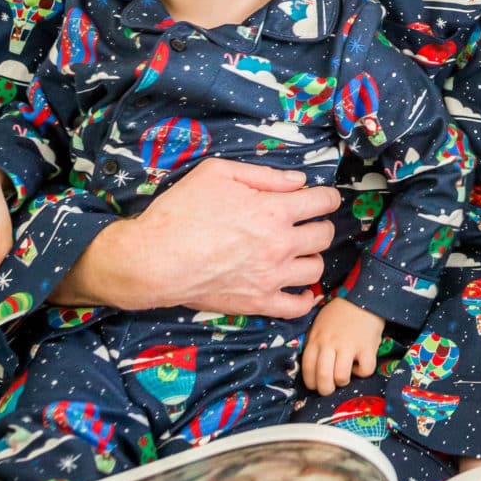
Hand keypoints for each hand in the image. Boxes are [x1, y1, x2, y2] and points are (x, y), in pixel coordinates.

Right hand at [55, 158, 340, 316]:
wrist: (153, 259)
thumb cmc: (179, 211)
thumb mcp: (217, 173)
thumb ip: (263, 175)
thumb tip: (298, 181)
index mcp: (273, 210)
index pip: (323, 202)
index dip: (327, 197)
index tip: (320, 199)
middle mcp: (280, 244)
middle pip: (325, 234)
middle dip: (320, 224)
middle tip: (306, 223)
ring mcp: (271, 276)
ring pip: (316, 269)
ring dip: (311, 257)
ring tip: (297, 253)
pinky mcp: (257, 302)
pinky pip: (297, 307)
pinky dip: (304, 299)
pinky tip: (298, 288)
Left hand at [301, 295, 385, 394]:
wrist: (363, 298)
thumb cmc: (339, 314)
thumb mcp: (319, 325)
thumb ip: (314, 344)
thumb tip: (312, 368)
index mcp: (316, 338)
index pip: (307, 368)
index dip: (310, 382)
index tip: (315, 385)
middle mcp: (330, 343)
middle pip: (323, 376)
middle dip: (325, 389)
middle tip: (330, 389)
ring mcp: (349, 345)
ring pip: (341, 377)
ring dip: (342, 382)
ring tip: (345, 376)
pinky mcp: (368, 347)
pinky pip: (365, 370)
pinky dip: (363, 372)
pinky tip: (361, 364)